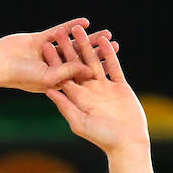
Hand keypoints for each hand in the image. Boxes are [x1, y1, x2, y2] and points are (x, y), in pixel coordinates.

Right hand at [0, 18, 119, 92]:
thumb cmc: (20, 77)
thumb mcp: (49, 78)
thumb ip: (70, 72)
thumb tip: (90, 70)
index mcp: (55, 82)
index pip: (80, 76)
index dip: (96, 71)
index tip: (112, 66)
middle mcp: (52, 68)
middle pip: (80, 60)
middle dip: (97, 54)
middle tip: (115, 46)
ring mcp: (46, 54)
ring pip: (72, 45)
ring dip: (88, 40)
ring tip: (105, 33)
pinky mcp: (39, 40)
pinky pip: (59, 32)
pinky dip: (70, 26)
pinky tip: (84, 22)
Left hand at [44, 25, 149, 153]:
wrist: (126, 143)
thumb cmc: (102, 137)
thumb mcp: (80, 122)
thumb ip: (65, 106)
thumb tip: (48, 91)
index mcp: (78, 100)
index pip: (63, 76)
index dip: (54, 61)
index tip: (45, 45)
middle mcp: (89, 92)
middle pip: (76, 65)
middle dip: (68, 48)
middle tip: (59, 31)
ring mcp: (104, 88)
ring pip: (93, 62)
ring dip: (87, 46)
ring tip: (80, 29)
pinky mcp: (119, 86)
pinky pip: (113, 66)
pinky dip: (108, 53)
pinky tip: (103, 40)